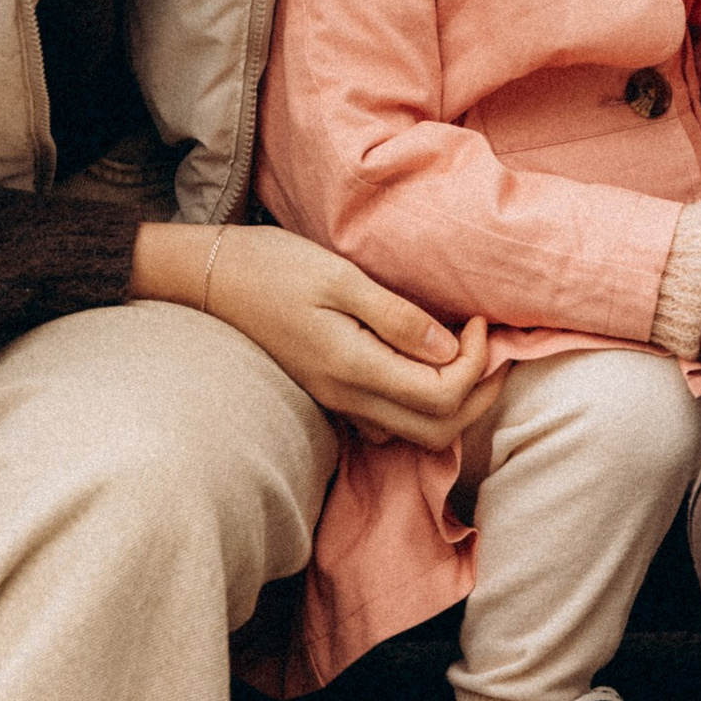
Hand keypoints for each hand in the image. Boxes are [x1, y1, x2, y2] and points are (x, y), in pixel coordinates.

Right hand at [134, 222, 506, 446]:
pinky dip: (422, 403)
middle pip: (439, 430)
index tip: (478, 320)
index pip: (443, 395)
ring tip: (467, 355)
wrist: (209, 279)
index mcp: (354, 367)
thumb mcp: (338, 277)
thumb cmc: (271, 266)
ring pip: (417, 433)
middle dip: (479, 394)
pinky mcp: (331, 393)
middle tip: (491, 347)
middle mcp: (349, 396)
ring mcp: (338, 401)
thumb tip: (451, 347)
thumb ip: (397, 316)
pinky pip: (389, 422)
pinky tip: (425, 363)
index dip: (478, 364)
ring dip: (455, 403)